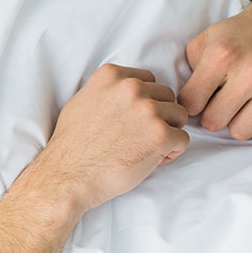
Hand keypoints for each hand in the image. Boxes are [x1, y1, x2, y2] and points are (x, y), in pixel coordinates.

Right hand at [34, 64, 189, 212]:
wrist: (68, 176)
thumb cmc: (73, 145)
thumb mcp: (80, 102)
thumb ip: (106, 91)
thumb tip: (123, 90)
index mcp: (111, 76)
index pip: (148, 80)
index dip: (145, 101)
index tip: (133, 120)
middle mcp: (130, 88)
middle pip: (166, 95)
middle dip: (159, 116)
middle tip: (140, 137)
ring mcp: (147, 110)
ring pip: (179, 115)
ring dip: (167, 132)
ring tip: (146, 148)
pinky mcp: (160, 135)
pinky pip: (183, 139)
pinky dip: (171, 152)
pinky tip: (151, 160)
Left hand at [177, 0, 251, 140]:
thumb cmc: (239, 33)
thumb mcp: (205, 40)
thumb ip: (188, 69)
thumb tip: (181, 102)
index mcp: (222, 56)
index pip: (191, 103)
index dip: (189, 104)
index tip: (197, 98)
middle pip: (214, 122)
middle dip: (211, 116)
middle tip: (217, 103)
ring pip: (242, 133)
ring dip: (235, 123)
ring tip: (238, 106)